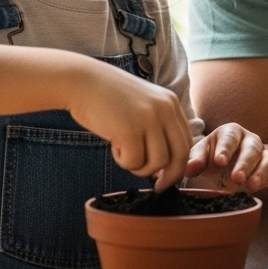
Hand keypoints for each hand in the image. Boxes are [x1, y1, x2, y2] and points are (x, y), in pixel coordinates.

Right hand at [63, 57, 193, 188]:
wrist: (80, 81)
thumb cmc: (108, 98)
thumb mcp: (142, 105)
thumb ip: (158, 127)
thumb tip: (166, 165)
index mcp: (171, 102)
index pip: (187, 141)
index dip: (179, 164)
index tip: (166, 177)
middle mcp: (165, 109)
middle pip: (179, 155)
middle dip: (169, 176)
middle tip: (156, 187)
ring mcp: (148, 118)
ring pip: (157, 162)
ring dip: (140, 167)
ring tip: (124, 154)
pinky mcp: (129, 129)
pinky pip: (134, 161)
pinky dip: (123, 161)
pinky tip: (113, 145)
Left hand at [185, 122, 267, 194]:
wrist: (219, 168)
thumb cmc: (209, 158)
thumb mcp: (199, 157)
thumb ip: (194, 160)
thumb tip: (189, 169)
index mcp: (231, 132)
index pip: (230, 137)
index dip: (225, 149)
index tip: (218, 162)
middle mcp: (250, 141)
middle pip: (252, 148)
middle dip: (245, 163)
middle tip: (236, 178)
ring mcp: (263, 156)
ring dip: (262, 172)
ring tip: (251, 186)